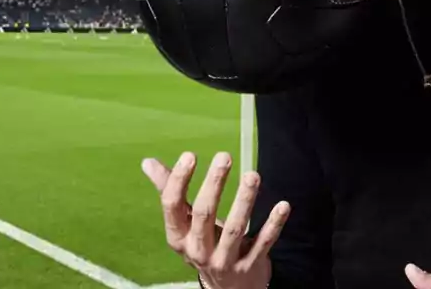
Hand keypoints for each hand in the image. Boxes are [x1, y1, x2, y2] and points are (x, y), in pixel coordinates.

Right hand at [143, 151, 290, 288]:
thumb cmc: (204, 244)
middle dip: (214, 184)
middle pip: (203, 214)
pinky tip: (282, 205)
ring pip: (234, 229)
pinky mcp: (249, 266)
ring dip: (244, 200)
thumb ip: (170, 191)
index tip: (190, 155)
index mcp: (178, 236)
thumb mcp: (184, 224)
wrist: (226, 288)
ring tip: (253, 175)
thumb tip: (148, 162)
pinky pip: (263, 243)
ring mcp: (224, 261)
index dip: (179, 180)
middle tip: (224, 157)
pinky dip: (273, 224)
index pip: (172, 206)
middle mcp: (198, 250)